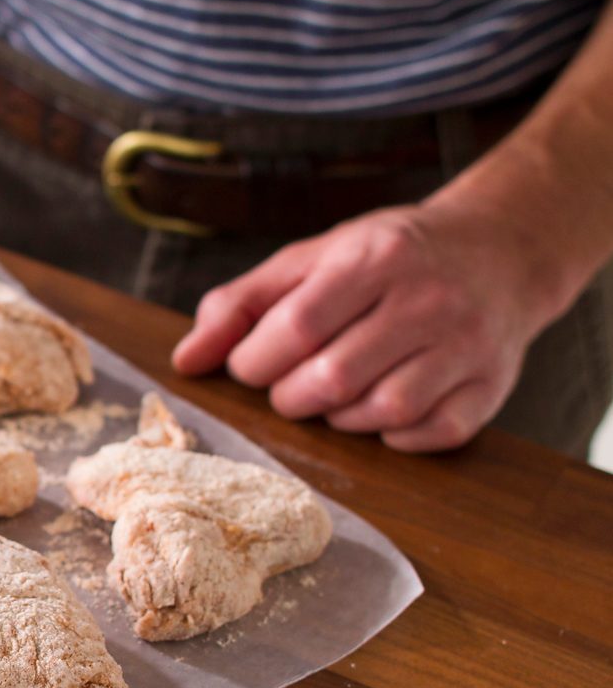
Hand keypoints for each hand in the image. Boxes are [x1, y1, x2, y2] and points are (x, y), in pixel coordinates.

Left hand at [170, 200, 573, 451]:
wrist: (500, 250)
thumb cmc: (386, 259)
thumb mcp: (309, 260)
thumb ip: (239, 304)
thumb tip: (186, 362)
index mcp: (375, 259)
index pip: (296, 328)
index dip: (256, 361)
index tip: (252, 364)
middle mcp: (428, 300)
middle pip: (332, 379)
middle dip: (290, 397)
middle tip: (290, 386)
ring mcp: (466, 346)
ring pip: (380, 413)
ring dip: (339, 419)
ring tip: (334, 394)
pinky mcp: (490, 388)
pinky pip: (430, 435)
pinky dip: (393, 437)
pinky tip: (380, 410)